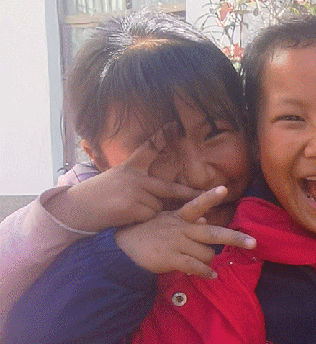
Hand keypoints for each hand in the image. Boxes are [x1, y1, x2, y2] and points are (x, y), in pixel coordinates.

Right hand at [44, 134, 197, 231]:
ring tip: (127, 209)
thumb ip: (136, 182)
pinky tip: (125, 216)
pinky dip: (141, 220)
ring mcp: (134, 192)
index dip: (161, 137)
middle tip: (212, 193)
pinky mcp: (133, 207)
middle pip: (169, 188)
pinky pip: (149, 217)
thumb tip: (160, 193)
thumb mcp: (115, 181)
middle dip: (189, 194)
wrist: (74, 210)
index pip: (147, 150)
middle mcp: (134, 177)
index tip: (174, 123)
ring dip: (148, 212)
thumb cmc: (95, 197)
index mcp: (129, 168)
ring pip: (157, 207)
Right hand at [114, 186, 255, 277]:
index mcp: (178, 217)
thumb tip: (206, 220)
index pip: (196, 204)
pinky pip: (195, 267)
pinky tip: (211, 276)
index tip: (224, 189)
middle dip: (235, 238)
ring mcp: (175, 244)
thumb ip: (187, 221)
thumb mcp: (165, 221)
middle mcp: (180, 229)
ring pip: (206, 253)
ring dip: (209, 260)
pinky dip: (205, 272)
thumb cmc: (145, 234)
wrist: (121, 250)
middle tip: (253, 243)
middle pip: (213, 233)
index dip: (210, 197)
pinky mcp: (170, 259)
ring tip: (203, 263)